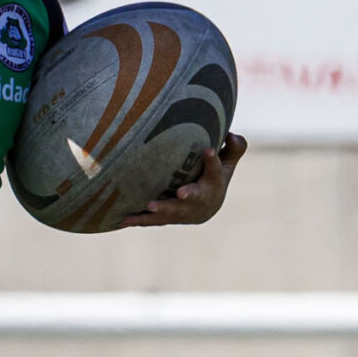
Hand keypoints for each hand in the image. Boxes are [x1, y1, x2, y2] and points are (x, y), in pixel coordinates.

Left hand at [116, 132, 245, 228]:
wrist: (205, 209)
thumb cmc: (214, 178)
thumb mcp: (227, 163)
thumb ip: (234, 148)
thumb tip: (232, 135)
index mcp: (213, 185)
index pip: (216, 172)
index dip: (213, 161)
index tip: (208, 150)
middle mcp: (199, 200)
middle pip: (194, 198)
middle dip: (188, 195)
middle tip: (180, 192)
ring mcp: (182, 211)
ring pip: (172, 212)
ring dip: (162, 210)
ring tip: (150, 206)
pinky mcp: (166, 218)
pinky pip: (153, 220)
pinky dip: (140, 220)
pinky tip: (123, 220)